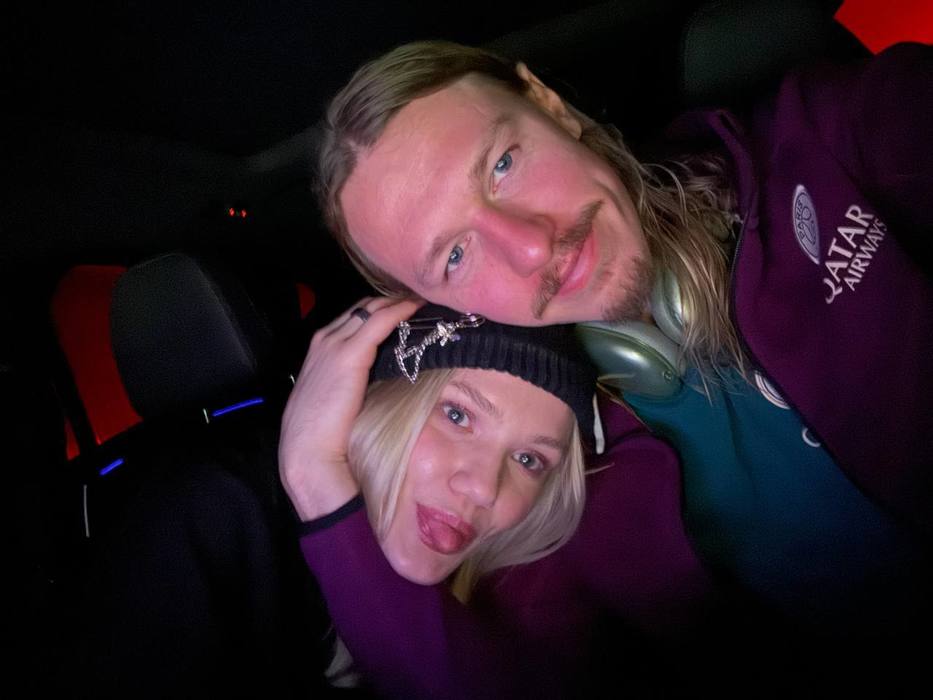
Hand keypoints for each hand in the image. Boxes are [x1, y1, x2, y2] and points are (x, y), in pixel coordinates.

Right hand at [280, 296, 423, 520]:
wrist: (308, 451)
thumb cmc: (322, 433)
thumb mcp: (333, 396)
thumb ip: (350, 379)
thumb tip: (379, 375)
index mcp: (318, 348)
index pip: (353, 317)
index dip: (380, 310)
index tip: (405, 310)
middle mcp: (324, 339)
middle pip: (363, 307)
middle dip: (391, 302)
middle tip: (420, 303)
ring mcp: (335, 344)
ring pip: (372, 309)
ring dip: (398, 303)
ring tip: (423, 303)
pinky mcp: (350, 355)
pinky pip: (380, 322)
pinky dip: (400, 311)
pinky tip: (417, 309)